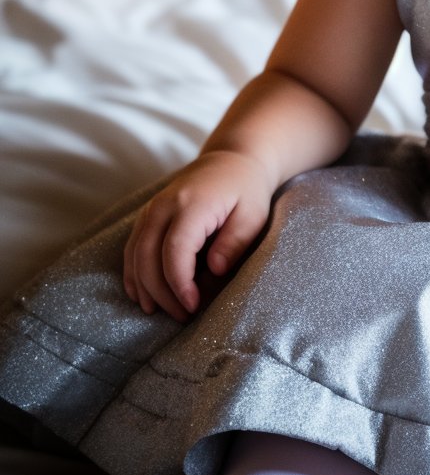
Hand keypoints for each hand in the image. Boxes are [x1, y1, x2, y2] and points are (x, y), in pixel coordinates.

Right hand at [123, 151, 273, 321]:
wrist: (232, 159)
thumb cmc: (246, 190)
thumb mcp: (252, 215)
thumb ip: (234, 242)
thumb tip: (214, 270)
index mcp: (191, 203)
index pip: (175, 251)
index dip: (180, 284)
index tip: (194, 306)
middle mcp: (164, 205)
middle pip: (148, 256)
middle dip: (162, 292)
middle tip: (183, 315)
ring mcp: (152, 208)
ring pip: (135, 254)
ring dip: (144, 287)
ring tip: (160, 312)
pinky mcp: (148, 214)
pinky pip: (132, 247)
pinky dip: (133, 273)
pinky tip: (140, 294)